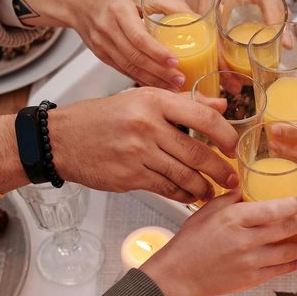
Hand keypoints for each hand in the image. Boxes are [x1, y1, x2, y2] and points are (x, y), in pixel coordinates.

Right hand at [14, 0, 183, 90]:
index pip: (138, 36)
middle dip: (158, 71)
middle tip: (179, 79)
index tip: (175, 61)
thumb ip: (166, 3)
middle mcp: (107, 28)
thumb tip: (195, 17)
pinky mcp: (101, 55)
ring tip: (172, 86)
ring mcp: (102, 44)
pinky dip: (140, 79)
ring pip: (128, 67)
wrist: (80, 2)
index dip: (157, 51)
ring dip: (151, 79)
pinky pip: (122, 70)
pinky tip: (155, 85)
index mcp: (118, 10)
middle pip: (134, 56)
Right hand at [43, 90, 239, 202]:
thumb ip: (184, 104)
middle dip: (220, 169)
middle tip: (232, 179)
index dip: (225, 135)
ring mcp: (137, 153)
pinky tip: (190, 196)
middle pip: (196, 152)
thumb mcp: (141, 99)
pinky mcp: (129, 176)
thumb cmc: (103, 118)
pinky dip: (182, 194)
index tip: (234, 147)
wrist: (61, 139)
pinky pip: (165, 188)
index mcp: (153, 101)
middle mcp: (147, 125)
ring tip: (212, 191)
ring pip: (183, 175)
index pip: (202, 117)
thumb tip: (220, 108)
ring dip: (203, 187)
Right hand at [142, 191, 296, 295]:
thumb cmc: (192, 241)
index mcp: (233, 218)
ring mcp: (250, 262)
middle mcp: (245, 240)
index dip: (292, 205)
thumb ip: (232, 198)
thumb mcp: (207, 211)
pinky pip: (280, 270)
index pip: (272, 209)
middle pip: (286, 229)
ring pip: (288, 252)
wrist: (180, 275)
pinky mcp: (252, 279)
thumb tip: (250, 185)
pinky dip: (293, 263)